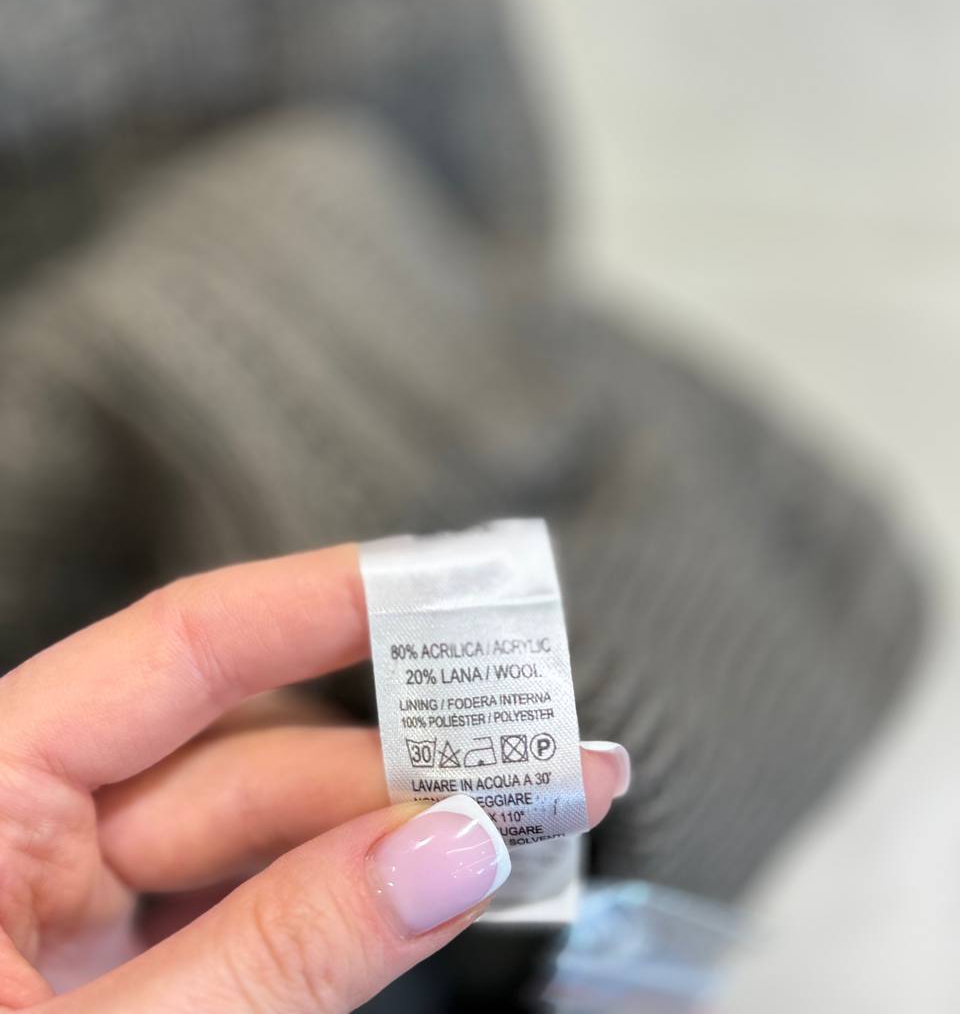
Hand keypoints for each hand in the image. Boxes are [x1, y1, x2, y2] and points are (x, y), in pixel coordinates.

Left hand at [0, 545, 627, 1011]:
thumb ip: (280, 956)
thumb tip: (447, 852)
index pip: (182, 649)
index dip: (325, 602)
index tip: (450, 585)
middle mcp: (31, 830)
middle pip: (250, 751)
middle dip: (403, 753)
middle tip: (541, 747)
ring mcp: (74, 912)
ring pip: (266, 834)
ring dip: (396, 827)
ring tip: (527, 817)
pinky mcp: (116, 980)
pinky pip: (254, 912)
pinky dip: (348, 903)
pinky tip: (439, 886)